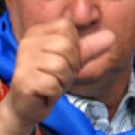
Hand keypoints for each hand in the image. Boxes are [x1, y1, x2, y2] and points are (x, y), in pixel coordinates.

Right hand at [0, 20, 115, 134]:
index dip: (73, 47)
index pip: (67, 27)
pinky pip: (52, 83)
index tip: (64, 61)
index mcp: (38, 32)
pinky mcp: (22, 79)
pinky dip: (54, 92)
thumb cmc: (48, 79)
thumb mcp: (72, 61)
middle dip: (69, 66)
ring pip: (60, 65)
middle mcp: (28, 42)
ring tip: (52, 84)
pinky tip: (45, 93)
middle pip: (65, 46)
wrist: (26, 106)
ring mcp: (23, 60)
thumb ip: (90, 48)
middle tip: (57, 76)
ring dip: (62, 81)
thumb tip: (111, 35)